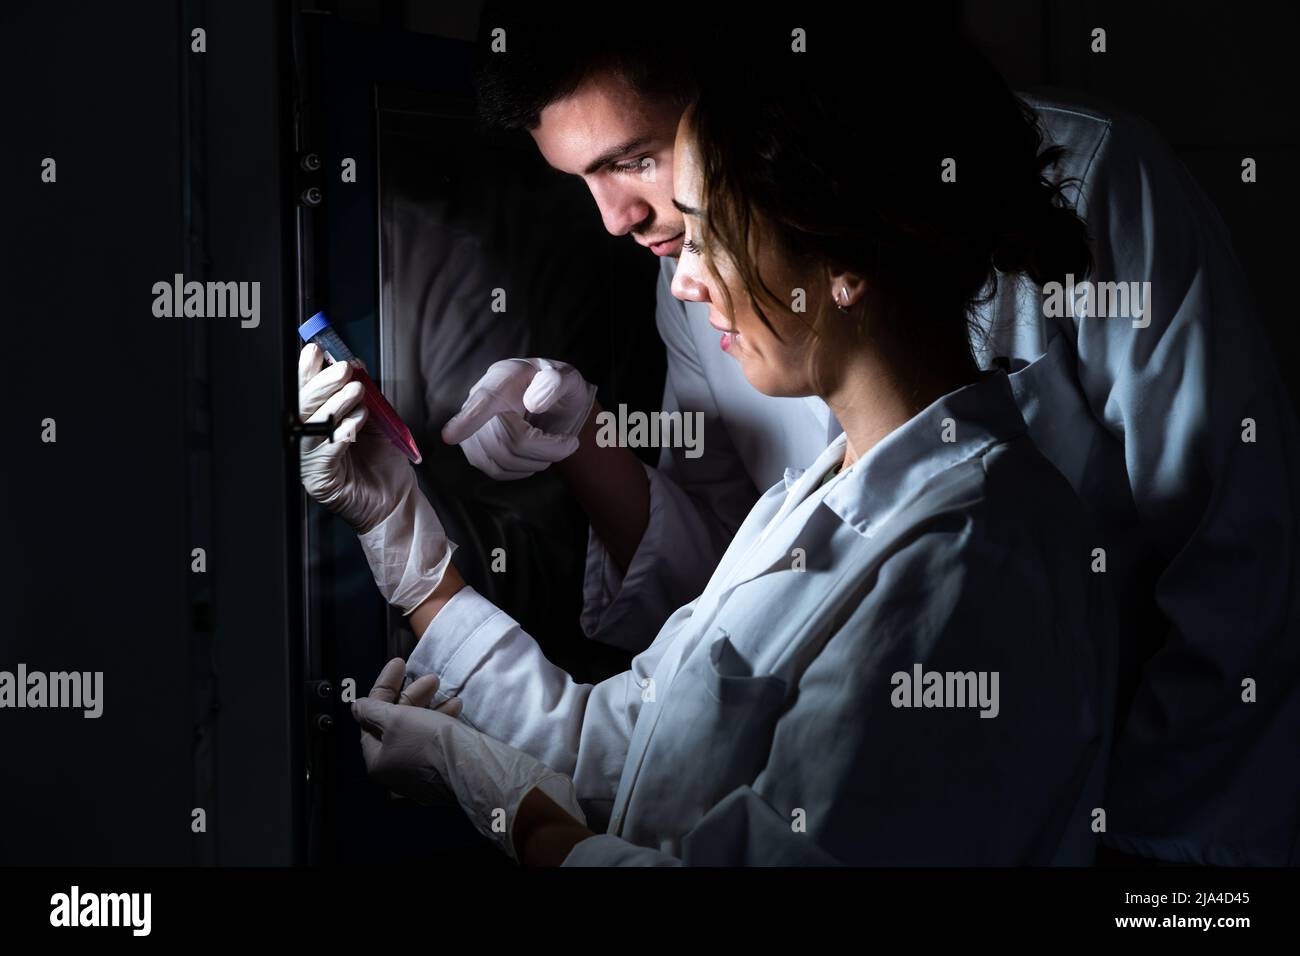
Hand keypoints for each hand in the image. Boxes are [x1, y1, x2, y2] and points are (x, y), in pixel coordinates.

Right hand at [298, 344, 455, 613]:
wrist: (395, 500)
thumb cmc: (382, 462)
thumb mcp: (374, 419)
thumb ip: (362, 394)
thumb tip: (355, 365)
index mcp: (316, 422)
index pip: (305, 391)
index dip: (307, 370)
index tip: (317, 350)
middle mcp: (307, 440)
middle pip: (302, 406)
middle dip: (321, 383)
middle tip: (342, 368)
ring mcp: (309, 461)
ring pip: (311, 426)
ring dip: (334, 404)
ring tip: (356, 391)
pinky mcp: (319, 479)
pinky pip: (325, 451)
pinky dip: (342, 431)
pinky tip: (357, 421)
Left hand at [352, 658, 586, 860]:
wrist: (472, 772)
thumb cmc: (429, 743)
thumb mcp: (396, 719)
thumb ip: (373, 710)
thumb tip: (356, 706)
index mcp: (377, 760)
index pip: (371, 717)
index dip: (384, 688)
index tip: (400, 664)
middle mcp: (394, 770)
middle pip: (395, 724)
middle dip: (412, 696)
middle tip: (430, 678)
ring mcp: (418, 774)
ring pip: (417, 731)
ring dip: (430, 706)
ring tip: (448, 691)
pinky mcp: (440, 774)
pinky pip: (433, 742)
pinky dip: (441, 723)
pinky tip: (456, 708)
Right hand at [441, 358, 596, 479]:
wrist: (550, 400)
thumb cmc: (557, 387)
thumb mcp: (567, 378)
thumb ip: (556, 383)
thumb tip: (533, 404)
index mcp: (503, 379)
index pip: (483, 401)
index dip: (467, 420)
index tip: (449, 436)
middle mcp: (479, 401)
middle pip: (505, 441)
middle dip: (546, 449)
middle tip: (570, 443)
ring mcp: (473, 427)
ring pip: (502, 460)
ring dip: (537, 461)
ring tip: (555, 447)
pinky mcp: (476, 450)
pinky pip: (497, 470)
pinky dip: (524, 469)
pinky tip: (536, 456)